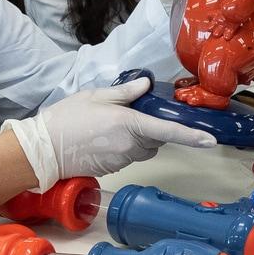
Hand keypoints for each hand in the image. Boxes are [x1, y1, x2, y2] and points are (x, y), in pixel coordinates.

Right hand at [3, 76, 216, 189]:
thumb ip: (126, 93)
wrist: (42, 149)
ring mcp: (121, 160)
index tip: (210, 140)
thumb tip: (145, 86)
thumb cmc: (66, 118)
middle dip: (150, 130)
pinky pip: (128, 156)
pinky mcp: (113, 169)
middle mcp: (130, 146)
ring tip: (108, 126)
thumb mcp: (96, 96)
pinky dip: (122, 147)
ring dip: (136, 139)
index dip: (192, 137)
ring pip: (142, 149)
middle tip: (127, 115)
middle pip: (156, 140)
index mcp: (129, 125)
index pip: (168, 132)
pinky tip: (101, 138)